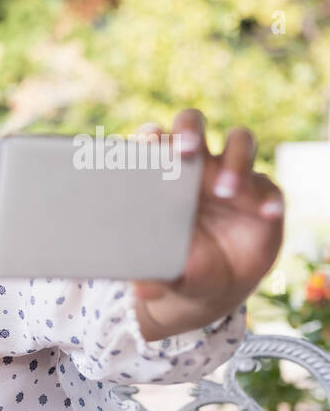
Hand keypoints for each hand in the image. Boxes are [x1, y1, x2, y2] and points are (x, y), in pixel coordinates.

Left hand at [131, 110, 283, 341]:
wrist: (209, 286)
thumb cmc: (174, 264)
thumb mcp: (160, 271)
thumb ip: (148, 274)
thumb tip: (142, 287)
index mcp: (159, 176)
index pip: (153, 140)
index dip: (151, 137)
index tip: (148, 146)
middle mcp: (195, 167)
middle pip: (193, 123)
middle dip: (189, 130)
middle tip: (186, 151)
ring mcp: (231, 176)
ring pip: (239, 142)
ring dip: (234, 161)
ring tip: (227, 192)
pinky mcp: (261, 194)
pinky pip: (269, 186)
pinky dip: (268, 198)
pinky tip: (264, 214)